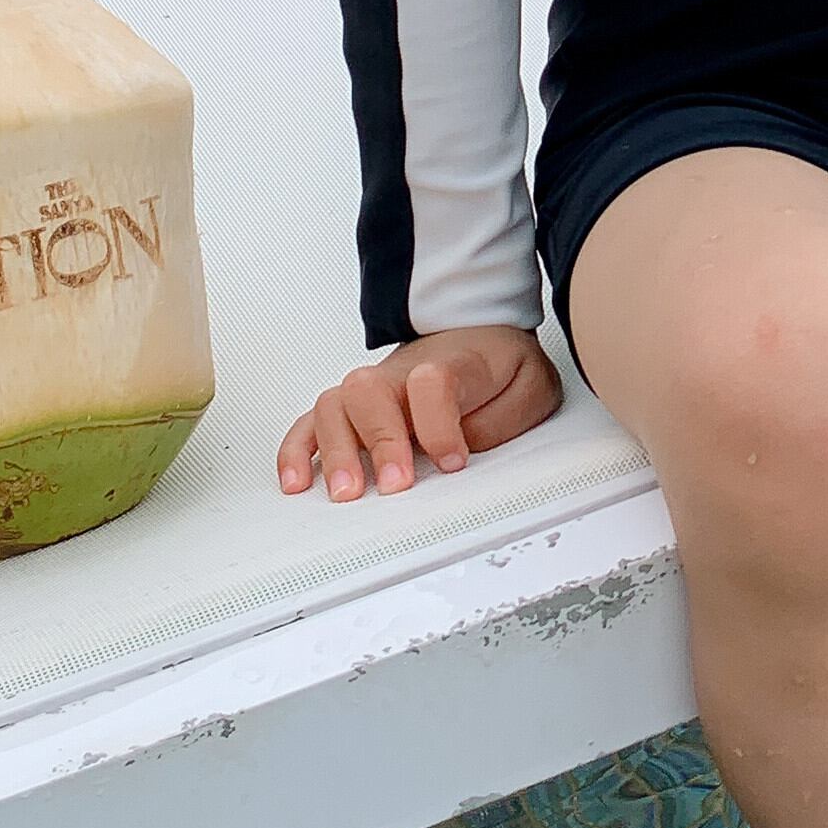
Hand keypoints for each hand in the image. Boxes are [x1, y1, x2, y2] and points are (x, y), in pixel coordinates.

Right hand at [278, 323, 562, 499]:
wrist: (477, 333)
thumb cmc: (498, 367)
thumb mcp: (531, 385)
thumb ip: (507, 414)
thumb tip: (465, 444)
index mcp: (452, 364)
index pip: (434, 380)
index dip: (439, 422)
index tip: (452, 459)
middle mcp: (401, 373)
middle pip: (370, 390)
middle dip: (379, 440)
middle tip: (396, 484)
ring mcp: (372, 390)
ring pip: (334, 404)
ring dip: (335, 451)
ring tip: (348, 493)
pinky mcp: (350, 409)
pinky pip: (309, 422)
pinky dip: (297, 451)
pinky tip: (298, 483)